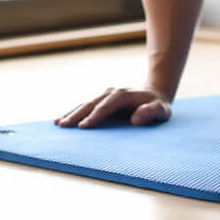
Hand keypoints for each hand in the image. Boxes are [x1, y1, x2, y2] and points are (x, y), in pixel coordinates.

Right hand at [55, 87, 170, 127]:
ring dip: (71, 113)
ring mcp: (104, 95)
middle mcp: (111, 92)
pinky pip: (85, 106)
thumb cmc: (158, 105)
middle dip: (76, 115)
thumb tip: (136, 118)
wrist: (154, 94)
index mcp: (123, 95)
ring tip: (57, 123)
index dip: (94, 116)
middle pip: (91, 103)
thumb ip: (151, 112)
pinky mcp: (101, 100)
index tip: (83, 127)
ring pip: (85, 104)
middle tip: (63, 125)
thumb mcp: (162, 109)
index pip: (106, 106)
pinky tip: (62, 119)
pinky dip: (73, 112)